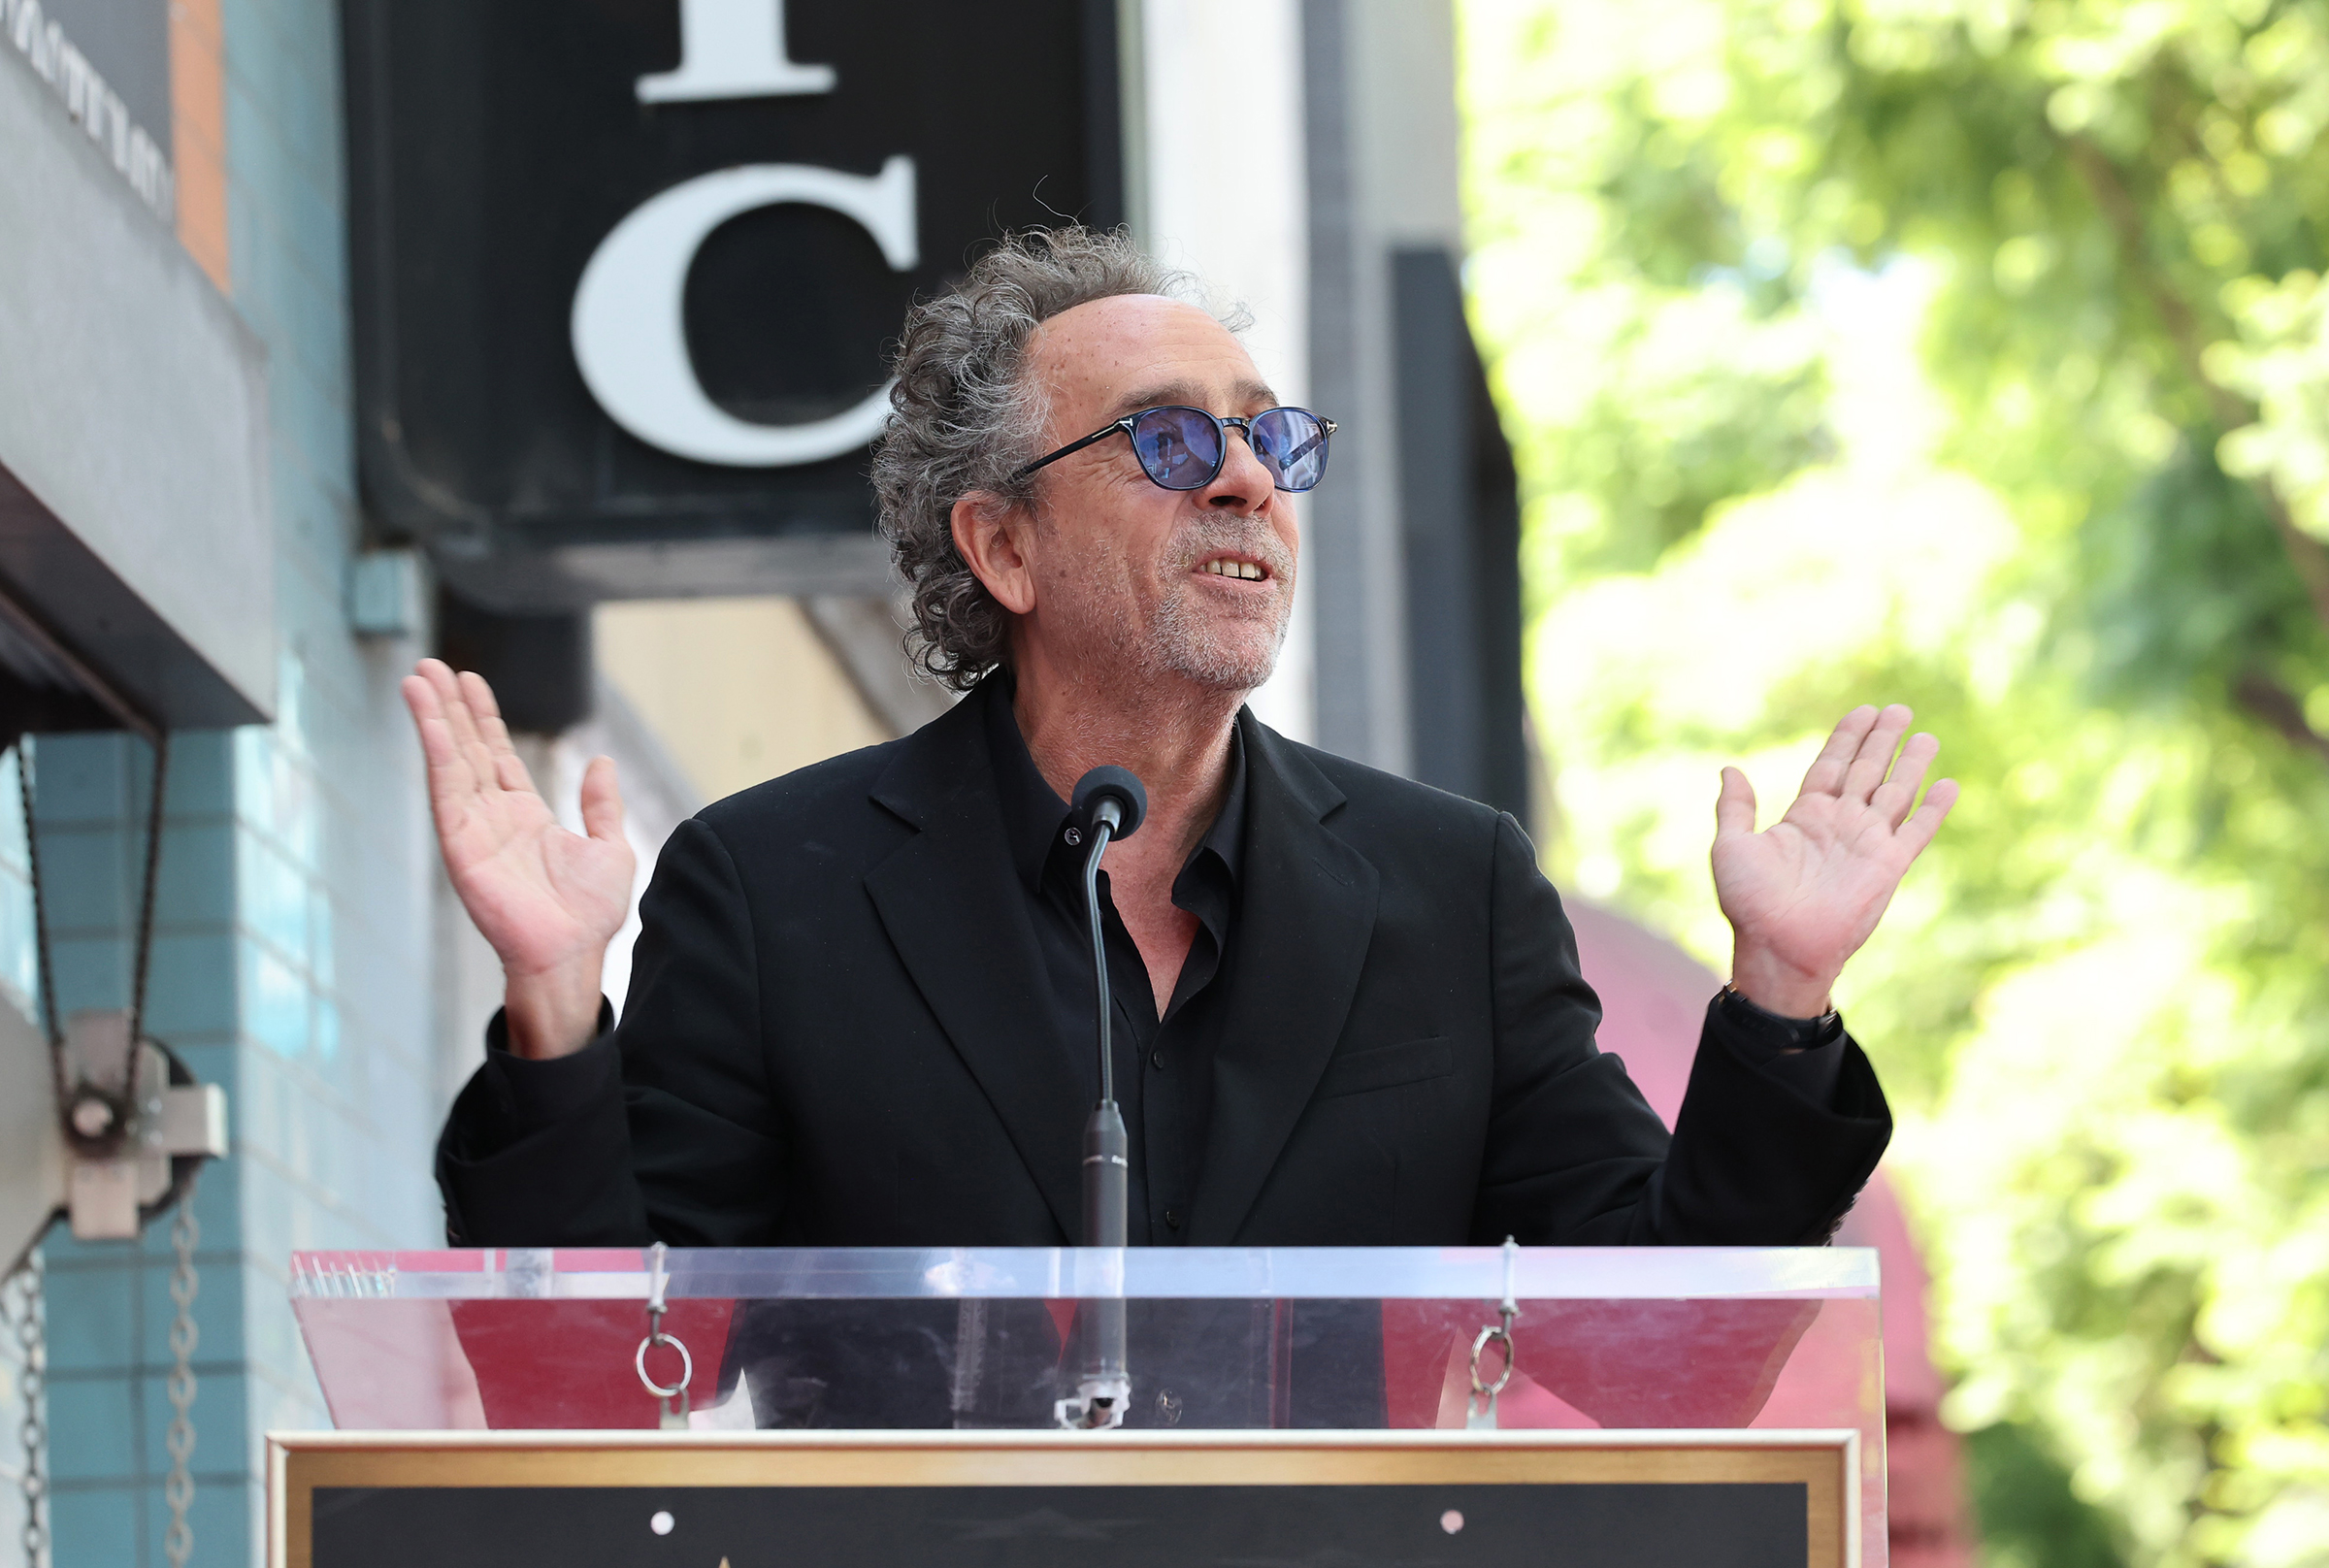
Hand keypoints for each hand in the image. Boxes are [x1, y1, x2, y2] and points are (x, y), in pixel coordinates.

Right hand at [401, 659, 634, 1057]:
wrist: (572, 956)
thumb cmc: (590, 916)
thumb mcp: (609, 847)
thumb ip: (600, 805)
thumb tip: (602, 762)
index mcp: (523, 817)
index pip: (495, 755)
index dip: (482, 718)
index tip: (468, 681)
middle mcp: (492, 818)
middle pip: (466, 749)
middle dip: (449, 707)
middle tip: (430, 665)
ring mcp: (472, 830)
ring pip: (450, 761)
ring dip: (433, 718)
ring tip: (418, 677)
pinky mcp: (460, 845)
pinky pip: (446, 790)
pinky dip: (437, 753)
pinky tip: (430, 720)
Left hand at [1711, 704, 1956, 1017]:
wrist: (1779, 947)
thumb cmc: (1751, 903)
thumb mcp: (1731, 846)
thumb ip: (1735, 808)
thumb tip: (1730, 769)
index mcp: (1805, 816)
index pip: (1832, 765)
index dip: (1847, 738)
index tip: (1864, 711)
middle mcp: (1840, 824)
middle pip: (1867, 771)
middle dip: (1882, 740)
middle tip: (1898, 709)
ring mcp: (1867, 843)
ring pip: (1895, 792)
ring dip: (1911, 764)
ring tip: (1926, 736)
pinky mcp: (1888, 865)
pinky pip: (1917, 830)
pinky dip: (1933, 808)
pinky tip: (1947, 785)